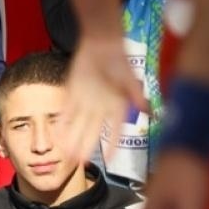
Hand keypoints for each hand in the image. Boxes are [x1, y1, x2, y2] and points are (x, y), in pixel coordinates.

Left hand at [60, 32, 146, 168]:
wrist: (101, 44)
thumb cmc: (119, 60)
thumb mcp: (130, 80)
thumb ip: (137, 97)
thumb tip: (150, 112)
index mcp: (117, 107)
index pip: (115, 132)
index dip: (112, 146)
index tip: (109, 160)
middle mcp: (101, 108)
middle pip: (92, 133)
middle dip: (86, 148)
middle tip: (79, 163)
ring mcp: (86, 102)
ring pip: (78, 126)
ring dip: (72, 140)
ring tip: (66, 155)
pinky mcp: (73, 95)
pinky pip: (66, 113)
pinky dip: (62, 124)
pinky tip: (57, 136)